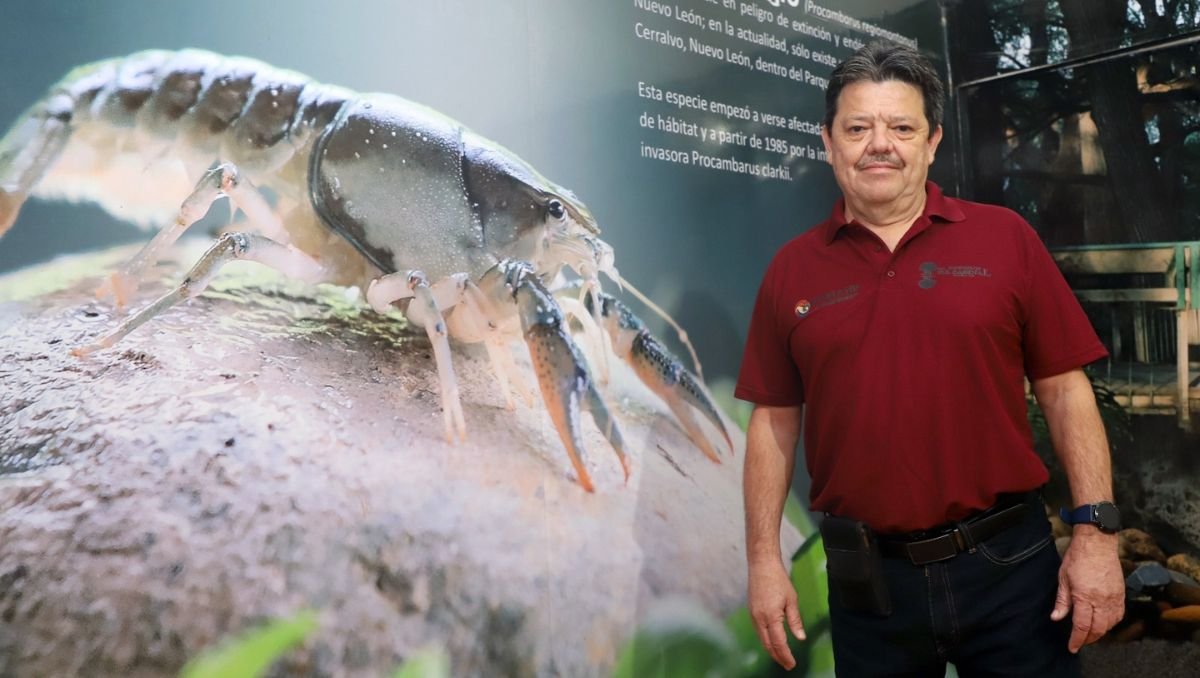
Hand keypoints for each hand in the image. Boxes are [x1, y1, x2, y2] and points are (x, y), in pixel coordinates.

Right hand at [748, 560, 805, 668]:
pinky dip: (766, 640)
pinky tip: (772, 641)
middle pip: (767, 645)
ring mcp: (753, 615)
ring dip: (771, 650)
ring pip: (761, 639)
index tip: (792, 664)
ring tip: (781, 657)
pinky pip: (758, 631)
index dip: (786, 656)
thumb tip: (800, 638)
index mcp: (770, 617)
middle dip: (778, 657)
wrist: (762, 565)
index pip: (778, 643)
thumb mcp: (792, 600)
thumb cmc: (778, 580)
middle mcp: (759, 619)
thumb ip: (795, 621)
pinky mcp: (751, 611)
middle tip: (787, 665)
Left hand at [1050, 528, 1123, 651]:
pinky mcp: (1121, 594)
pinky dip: (1111, 623)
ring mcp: (1114, 598)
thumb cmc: (1077, 558)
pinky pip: (1119, 615)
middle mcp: (1102, 600)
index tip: (1072, 647)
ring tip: (1090, 634)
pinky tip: (1104, 623)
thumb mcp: (1063, 578)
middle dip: (1088, 639)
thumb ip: (1062, 600)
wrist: (1098, 543)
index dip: (1077, 640)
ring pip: (1110, 624)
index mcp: (1085, 597)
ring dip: (1100, 632)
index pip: (1082, 626)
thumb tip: (1056, 617)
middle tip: (1079, 642)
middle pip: (1098, 629)